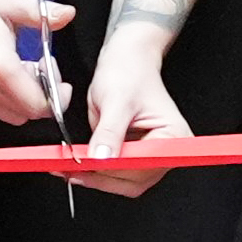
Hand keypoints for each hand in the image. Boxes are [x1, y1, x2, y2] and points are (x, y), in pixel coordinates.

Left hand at [65, 24, 194, 198]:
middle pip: (133, 180)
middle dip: (100, 177)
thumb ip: (110, 132)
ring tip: (67, 167)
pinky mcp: (132, 154)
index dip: (113, 169)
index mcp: (173, 137)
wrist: (125, 60)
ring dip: (94, 177)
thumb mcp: (116, 100)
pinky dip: (94, 170)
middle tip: (69, 168)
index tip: (86, 165)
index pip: (143, 166)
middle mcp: (165, 150)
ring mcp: (149, 155)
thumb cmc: (129, 72)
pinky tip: (75, 164)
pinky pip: (114, 172)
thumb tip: (102, 158)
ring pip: (122, 181)